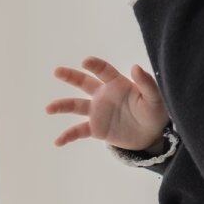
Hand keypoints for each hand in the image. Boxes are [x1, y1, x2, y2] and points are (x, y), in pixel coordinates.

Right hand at [46, 56, 170, 150]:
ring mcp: (98, 111)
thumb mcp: (154, 98)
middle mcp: (104, 94)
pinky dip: (68, 136)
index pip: (104, 71)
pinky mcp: (96, 128)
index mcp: (117, 84)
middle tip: (57, 71)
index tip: (85, 62)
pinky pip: (79, 131)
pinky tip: (58, 142)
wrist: (150, 135)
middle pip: (84, 82)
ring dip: (62, 106)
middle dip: (70, 76)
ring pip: (76, 106)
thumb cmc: (153, 112)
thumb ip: (146, 83)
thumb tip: (135, 66)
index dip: (95, 65)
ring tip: (49, 108)